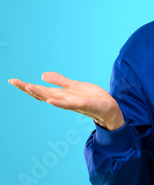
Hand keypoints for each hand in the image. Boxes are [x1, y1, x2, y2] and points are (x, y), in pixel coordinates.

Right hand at [8, 72, 124, 130]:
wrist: (109, 108)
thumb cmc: (92, 98)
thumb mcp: (74, 86)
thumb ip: (60, 81)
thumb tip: (42, 75)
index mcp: (61, 95)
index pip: (41, 90)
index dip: (27, 86)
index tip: (12, 80)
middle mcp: (64, 100)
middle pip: (43, 94)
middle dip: (28, 88)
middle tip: (14, 82)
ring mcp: (73, 103)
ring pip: (54, 98)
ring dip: (41, 94)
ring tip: (28, 87)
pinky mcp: (83, 104)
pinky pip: (69, 104)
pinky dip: (59, 102)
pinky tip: (50, 100)